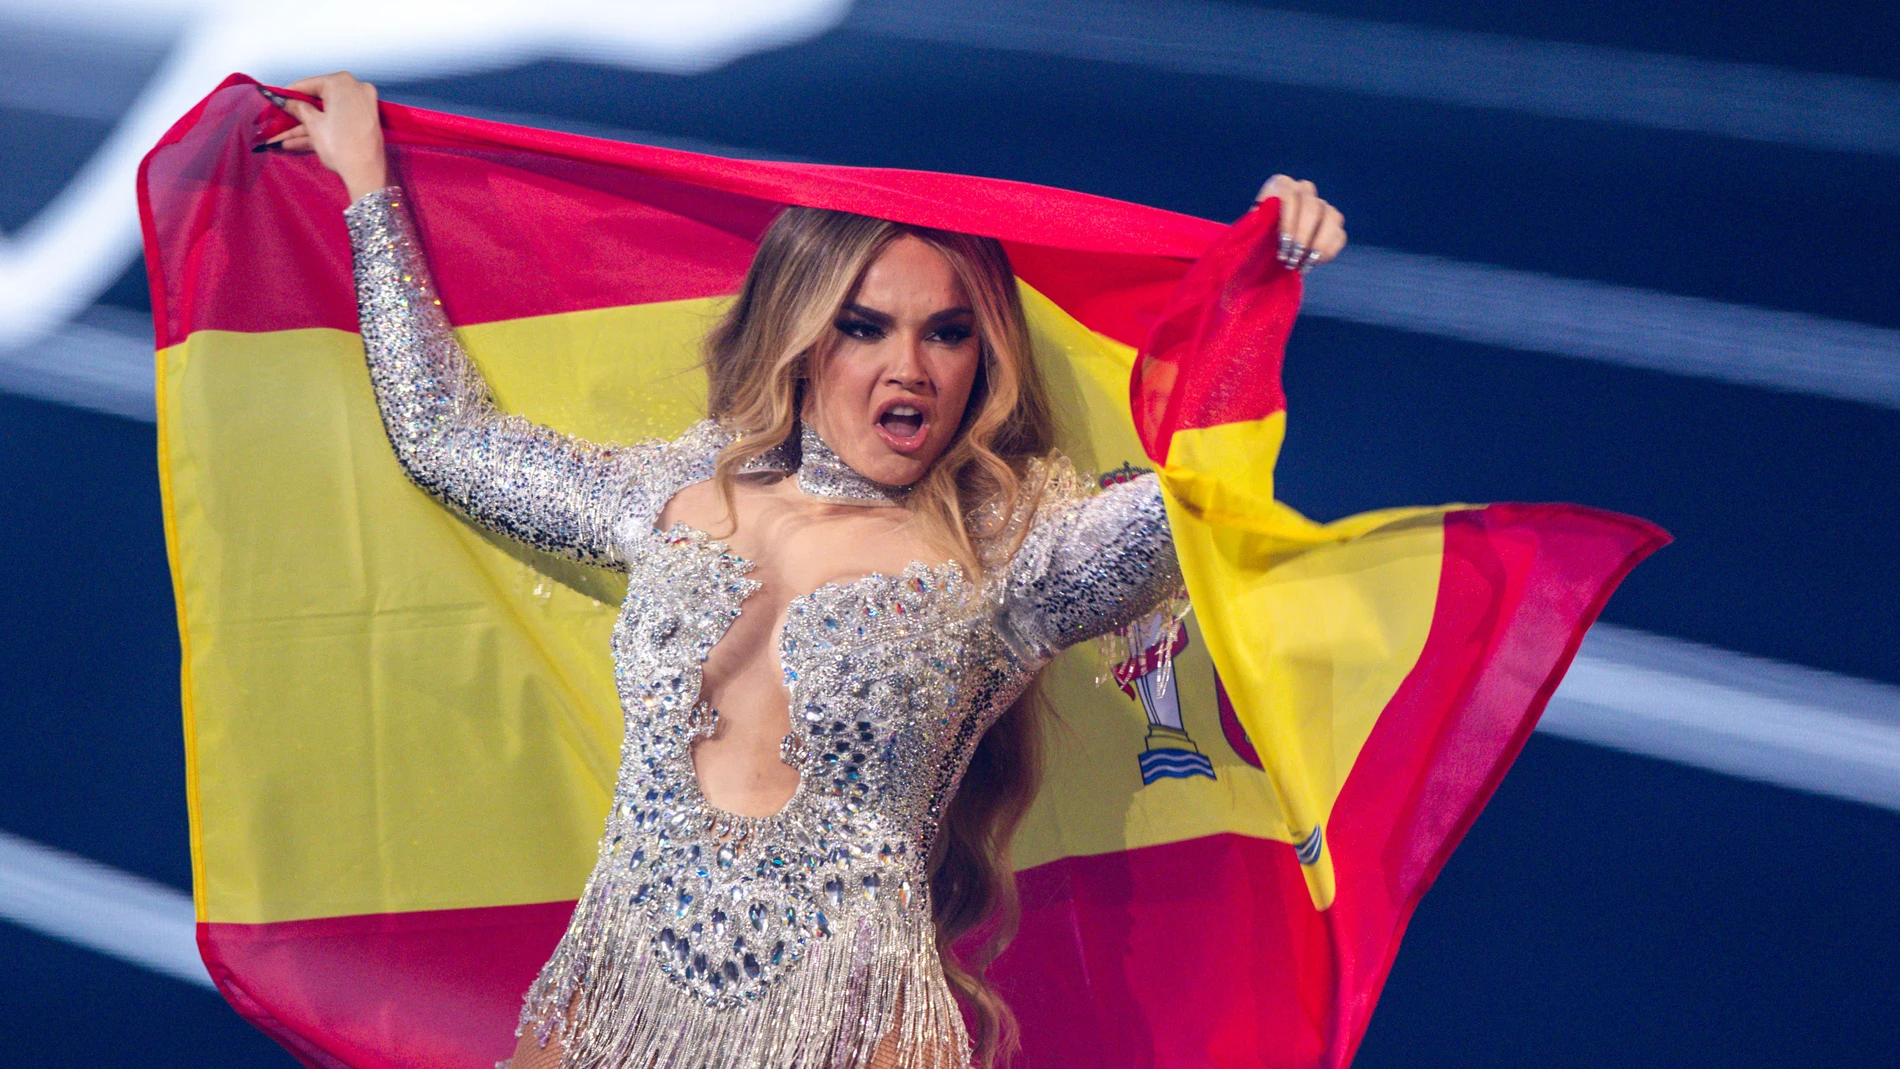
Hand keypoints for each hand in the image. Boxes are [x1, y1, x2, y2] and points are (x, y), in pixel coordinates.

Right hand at [262, 72, 387, 200]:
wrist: (367, 173)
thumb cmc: (338, 143)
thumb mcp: (313, 124)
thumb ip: (298, 109)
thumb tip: (286, 101)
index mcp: (342, 82)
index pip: (310, 84)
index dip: (289, 93)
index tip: (275, 99)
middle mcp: (355, 89)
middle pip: (319, 100)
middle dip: (296, 114)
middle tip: (277, 119)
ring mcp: (362, 107)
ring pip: (326, 115)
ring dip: (302, 128)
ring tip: (276, 139)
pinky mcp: (363, 124)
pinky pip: (337, 123)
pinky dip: (319, 132)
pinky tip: (291, 144)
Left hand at [1255, 175, 1345, 272]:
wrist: (1267, 246)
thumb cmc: (1256, 235)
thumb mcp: (1252, 228)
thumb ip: (1257, 223)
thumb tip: (1262, 219)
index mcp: (1282, 185)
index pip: (1289, 195)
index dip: (1287, 220)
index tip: (1282, 242)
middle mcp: (1304, 191)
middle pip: (1312, 206)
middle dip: (1303, 235)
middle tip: (1292, 257)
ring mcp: (1322, 205)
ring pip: (1332, 217)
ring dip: (1319, 243)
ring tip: (1304, 263)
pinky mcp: (1334, 224)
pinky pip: (1339, 234)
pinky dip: (1328, 251)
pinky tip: (1312, 263)